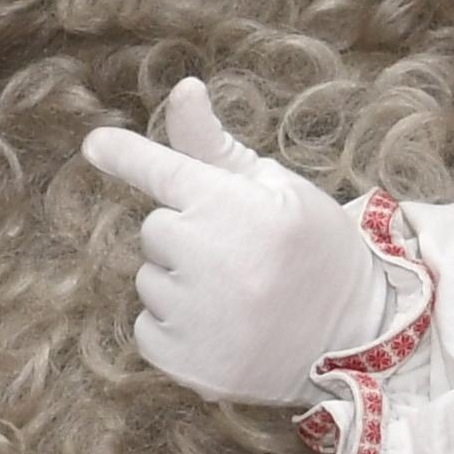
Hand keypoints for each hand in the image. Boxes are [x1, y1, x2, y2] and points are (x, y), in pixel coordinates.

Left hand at [79, 76, 392, 407]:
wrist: (359, 336)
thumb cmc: (313, 248)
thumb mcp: (276, 187)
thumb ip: (215, 146)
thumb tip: (183, 89)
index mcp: (235, 208)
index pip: (163, 171)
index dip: (126, 155)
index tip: (94, 145)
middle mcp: (211, 260)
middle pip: (156, 230)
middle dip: (186, 235)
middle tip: (240, 253)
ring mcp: (198, 318)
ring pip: (150, 281)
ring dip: (180, 284)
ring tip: (237, 295)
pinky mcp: (187, 365)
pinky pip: (147, 328)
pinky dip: (175, 329)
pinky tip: (222, 329)